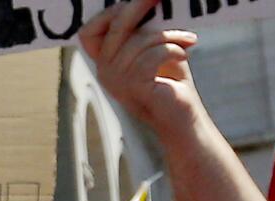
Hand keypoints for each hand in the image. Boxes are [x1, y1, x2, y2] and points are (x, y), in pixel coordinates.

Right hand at [79, 0, 206, 139]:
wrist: (181, 115)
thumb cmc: (170, 81)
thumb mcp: (153, 49)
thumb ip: (143, 31)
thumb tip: (146, 1)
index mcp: (105, 62)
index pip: (89, 33)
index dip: (107, 14)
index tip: (130, 1)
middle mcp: (105, 71)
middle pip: (116, 27)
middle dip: (138, 6)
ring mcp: (118, 81)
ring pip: (142, 39)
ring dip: (169, 36)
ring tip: (185, 42)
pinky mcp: (135, 86)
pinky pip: (155, 53)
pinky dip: (175, 49)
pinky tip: (185, 54)